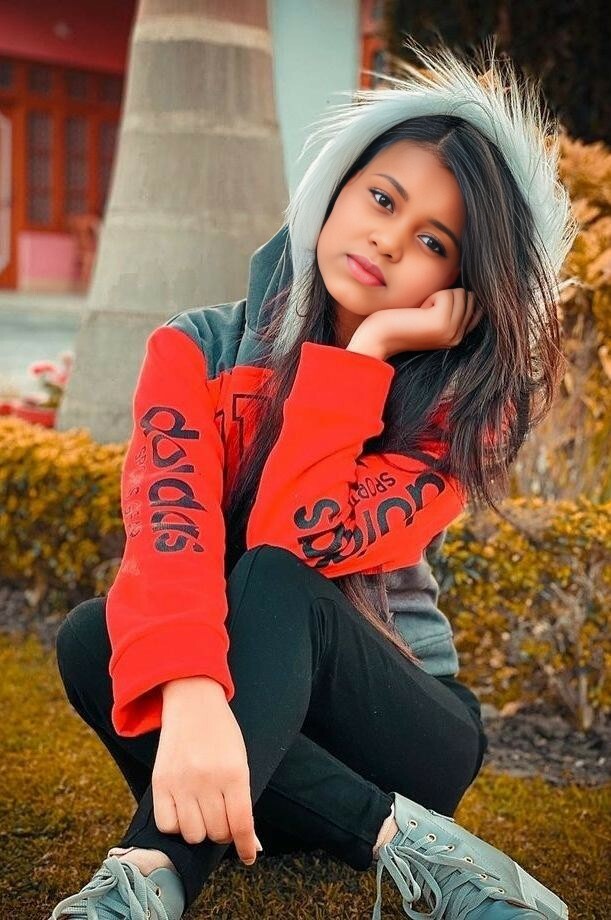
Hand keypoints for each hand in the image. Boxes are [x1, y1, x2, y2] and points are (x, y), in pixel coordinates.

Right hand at [153, 677, 260, 864]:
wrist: (192, 701)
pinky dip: (177, 825)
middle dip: (223, 831)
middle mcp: (208, 780)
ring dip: (201, 829)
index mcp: (234, 774)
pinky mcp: (160, 782)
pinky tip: (183, 810)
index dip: (246, 846)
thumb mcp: (240, 761)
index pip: (242, 825)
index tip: (248, 856)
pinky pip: (167, 825)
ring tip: (202, 811)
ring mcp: (182, 782)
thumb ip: (243, 800)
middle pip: (217, 832)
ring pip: (193, 834)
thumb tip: (252, 844)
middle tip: (222, 815)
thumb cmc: (222, 734)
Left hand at [350, 288, 482, 358]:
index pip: (473, 304)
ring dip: (437, 295)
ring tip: (420, 312)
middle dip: (444, 295)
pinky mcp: (442, 323)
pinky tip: (418, 312)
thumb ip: (450, 303)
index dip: (450, 298)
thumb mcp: (430, 312)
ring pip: (459, 293)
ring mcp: (452, 332)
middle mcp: (458, 337)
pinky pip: (447, 294)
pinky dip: (430, 296)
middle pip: (467, 296)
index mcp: (458, 336)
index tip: (429, 310)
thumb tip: (461, 274)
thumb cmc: (399, 320)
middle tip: (422, 312)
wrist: (379, 337)